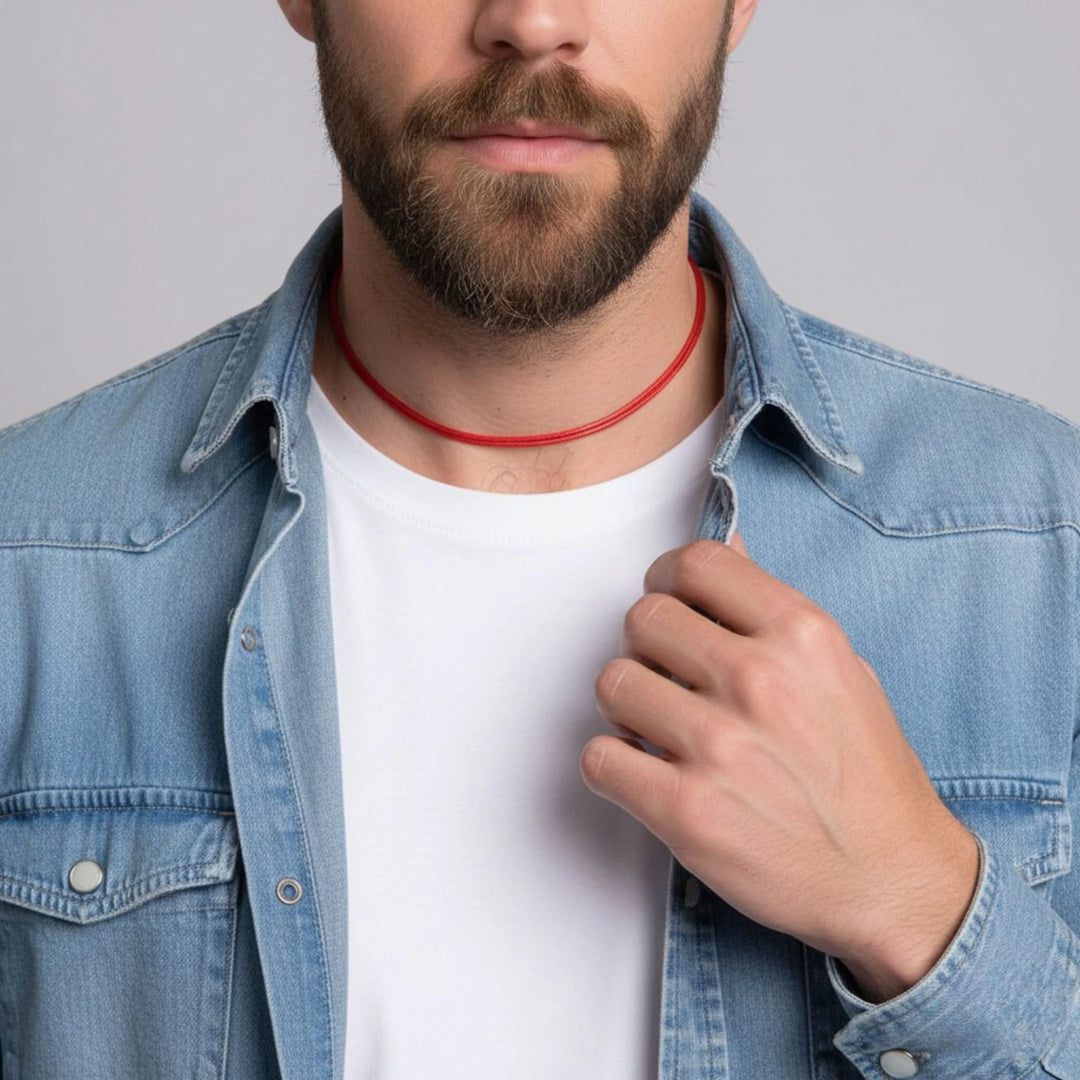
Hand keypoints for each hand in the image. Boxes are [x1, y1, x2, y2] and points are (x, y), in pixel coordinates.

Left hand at [580, 533, 979, 1001]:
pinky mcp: (686, 810)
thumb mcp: (841, 670)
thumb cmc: (866, 778)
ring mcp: (719, 746)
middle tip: (667, 676)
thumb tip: (725, 550)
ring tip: (659, 729)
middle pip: (642, 618)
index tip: (671, 601)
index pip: (696, 562)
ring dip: (627, 706)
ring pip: (612, 682)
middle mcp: (759, 680)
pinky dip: (612, 765)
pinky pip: (598, 757)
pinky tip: (645, 772)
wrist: (890, 880)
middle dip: (646, 645)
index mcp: (801, 635)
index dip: (668, 578)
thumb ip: (773, 611)